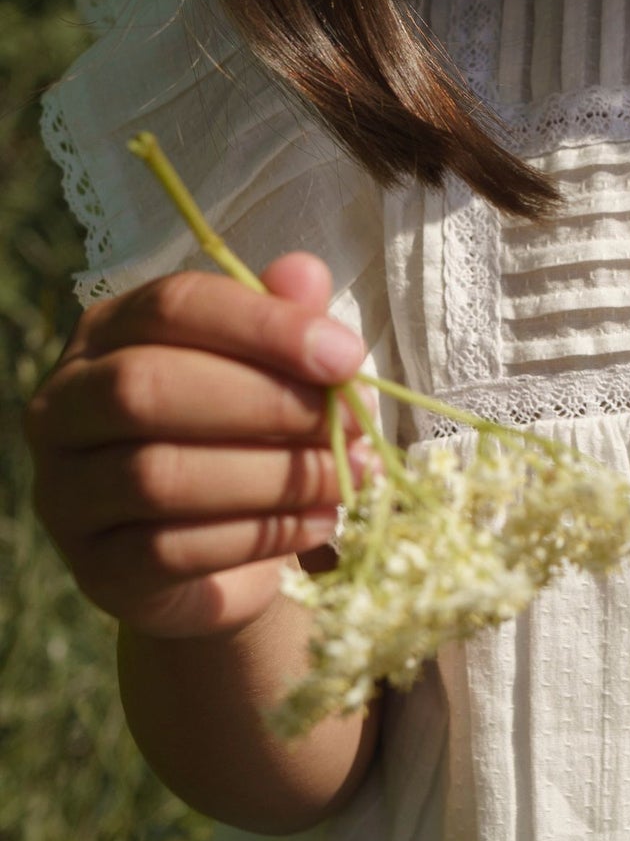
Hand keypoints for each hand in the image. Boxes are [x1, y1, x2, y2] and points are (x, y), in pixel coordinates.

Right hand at [24, 254, 369, 640]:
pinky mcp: (92, 568)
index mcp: (108, 331)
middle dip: (267, 404)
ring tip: (348, 475)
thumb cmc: (240, 429)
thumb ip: (285, 318)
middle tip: (353, 422)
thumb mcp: (267, 365)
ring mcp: (66, 492)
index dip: (264, 325)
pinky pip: (171, 550)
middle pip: (150, 388)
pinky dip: (259, 535)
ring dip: (275, 476)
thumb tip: (304, 272)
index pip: (173, 306)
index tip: (346, 356)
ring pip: (161, 476)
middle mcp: (65, 405)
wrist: (213, 551)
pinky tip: (318, 523)